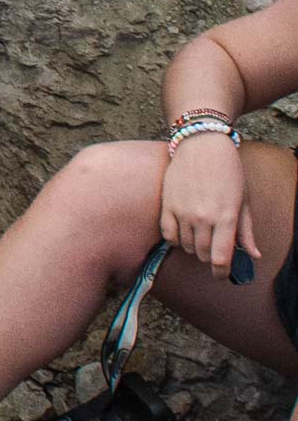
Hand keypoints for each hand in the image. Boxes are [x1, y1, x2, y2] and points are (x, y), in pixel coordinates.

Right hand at [160, 130, 256, 278]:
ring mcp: (182, 212)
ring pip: (186, 246)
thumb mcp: (243, 200)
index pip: (220, 258)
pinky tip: (184, 234)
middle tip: (214, 251)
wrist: (202, 145)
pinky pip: (168, 234)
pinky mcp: (167, 205)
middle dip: (209, 258)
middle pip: (202, 254)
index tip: (222, 275)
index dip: (221, 272)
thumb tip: (253, 255)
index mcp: (226, 217)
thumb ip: (246, 230)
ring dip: (194, 248)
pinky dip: (176, 240)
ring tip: (201, 238)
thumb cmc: (228, 171)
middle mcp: (203, 217)